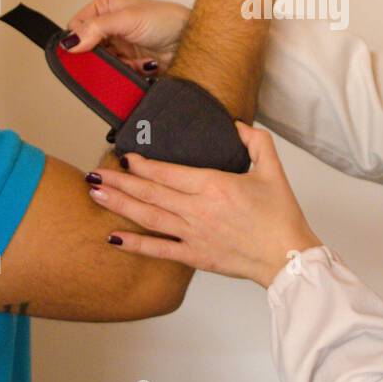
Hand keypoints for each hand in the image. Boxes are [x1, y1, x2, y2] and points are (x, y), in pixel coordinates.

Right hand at [63, 0, 189, 71]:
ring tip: (129, 61)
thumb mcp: (127, 19)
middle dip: (97, 56)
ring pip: (101, 62)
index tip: (84, 50)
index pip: (78, 24)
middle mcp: (111, 23)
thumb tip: (71, 41)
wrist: (191, 43)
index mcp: (107, 5)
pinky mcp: (129, 61)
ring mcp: (120, 43)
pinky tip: (140, 65)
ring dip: (113, 65)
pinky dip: (126, 72)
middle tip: (108, 59)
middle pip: (87, 46)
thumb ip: (96, 28)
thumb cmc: (167, 20)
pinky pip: (116, 73)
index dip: (77, 39)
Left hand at [89, 122, 321, 287]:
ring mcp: (193, 234)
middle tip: (95, 172)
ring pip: (148, 217)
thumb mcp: (273, 170)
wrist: (287, 257)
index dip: (143, 164)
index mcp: (214, 186)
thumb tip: (237, 125)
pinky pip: (159, 249)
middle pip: (150, 192)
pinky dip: (135, 244)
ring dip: (120, 204)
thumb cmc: (280, 216)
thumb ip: (256, 141)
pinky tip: (114, 237)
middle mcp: (198, 210)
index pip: (169, 173)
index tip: (125, 156)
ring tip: (96, 193)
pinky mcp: (194, 255)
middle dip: (120, 181)